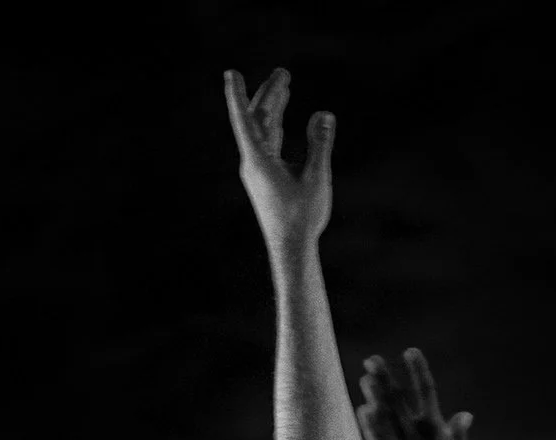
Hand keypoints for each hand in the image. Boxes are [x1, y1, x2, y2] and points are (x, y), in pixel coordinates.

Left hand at [224, 67, 332, 248]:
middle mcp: (253, 163)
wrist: (291, 250)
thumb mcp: (316, 179)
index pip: (245, 120)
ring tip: (285, 85)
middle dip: (270, 94)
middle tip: (284, 72)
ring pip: (263, 131)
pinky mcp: (265, 179)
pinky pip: (267, 144)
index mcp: (258, 161)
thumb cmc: (302, 218)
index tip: (230, 73)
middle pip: (257, 120)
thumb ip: (319, 144)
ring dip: (273, 108)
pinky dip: (275, 127)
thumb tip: (324, 114)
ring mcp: (258, 171)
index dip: (237, 94)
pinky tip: (281, 118)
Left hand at [357, 348, 479, 439]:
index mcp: (438, 428)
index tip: (410, 350)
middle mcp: (419, 433)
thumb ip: (460, 435)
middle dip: (385, 378)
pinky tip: (362, 410)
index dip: (419, 369)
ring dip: (375, 395)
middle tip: (371, 360)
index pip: (427, 389)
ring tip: (364, 378)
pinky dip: (370, 425)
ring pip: (386, 415)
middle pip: (399, 398)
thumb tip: (464, 414)